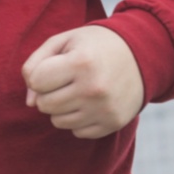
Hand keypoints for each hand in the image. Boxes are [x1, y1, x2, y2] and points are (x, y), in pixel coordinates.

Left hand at [22, 25, 144, 138]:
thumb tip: (30, 102)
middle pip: (44, 104)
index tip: (58, 65)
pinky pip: (77, 132)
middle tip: (69, 79)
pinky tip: (93, 102)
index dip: (42, 73)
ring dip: (63, 107)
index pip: (36, 81)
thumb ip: (36, 64)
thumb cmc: (96, 45)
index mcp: (81, 62)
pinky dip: (80, 119)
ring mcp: (104, 109)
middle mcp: (94, 88)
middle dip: (50, 92)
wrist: (143, 53)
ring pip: (58, 121)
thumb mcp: (65, 41)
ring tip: (81, 89)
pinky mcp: (113, 123)